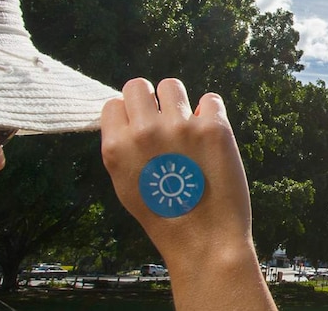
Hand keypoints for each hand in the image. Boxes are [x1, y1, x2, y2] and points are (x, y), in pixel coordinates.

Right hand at [100, 78, 252, 256]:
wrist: (205, 241)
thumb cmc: (165, 216)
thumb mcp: (124, 185)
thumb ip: (122, 148)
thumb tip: (126, 116)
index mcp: (117, 147)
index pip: (113, 104)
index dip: (128, 115)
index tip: (140, 129)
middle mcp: (145, 132)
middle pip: (138, 85)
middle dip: (149, 101)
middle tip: (163, 123)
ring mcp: (181, 127)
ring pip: (172, 86)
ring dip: (179, 103)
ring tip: (187, 130)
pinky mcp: (214, 127)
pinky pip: (210, 99)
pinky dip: (211, 113)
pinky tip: (210, 137)